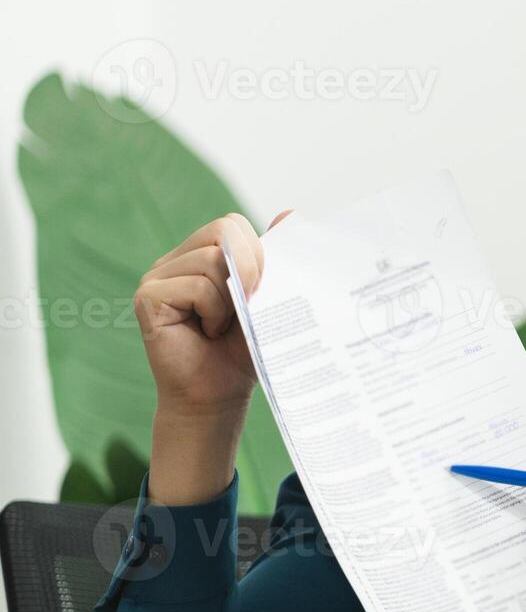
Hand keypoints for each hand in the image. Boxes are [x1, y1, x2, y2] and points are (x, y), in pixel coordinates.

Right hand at [134, 211, 290, 415]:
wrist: (219, 397)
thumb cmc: (244, 349)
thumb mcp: (267, 298)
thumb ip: (274, 258)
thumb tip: (291, 215)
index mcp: (201, 254)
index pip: (232, 224)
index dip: (257, 253)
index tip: (259, 290)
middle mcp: (175, 260)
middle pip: (223, 231)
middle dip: (250, 269)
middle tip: (246, 306)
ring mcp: (157, 276)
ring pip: (212, 261)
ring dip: (230, 299)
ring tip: (221, 325)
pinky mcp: (148, 297)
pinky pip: (197, 287)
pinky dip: (214, 312)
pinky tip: (206, 333)